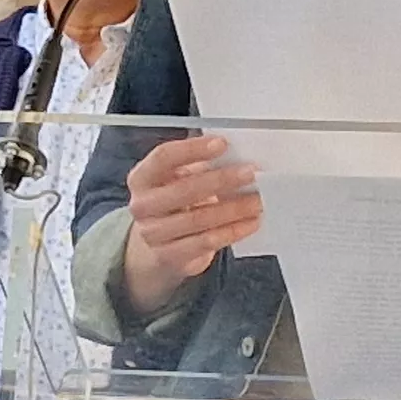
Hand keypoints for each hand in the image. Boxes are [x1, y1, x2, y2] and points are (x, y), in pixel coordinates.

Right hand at [119, 136, 261, 308]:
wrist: (156, 246)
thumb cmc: (174, 204)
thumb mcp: (178, 180)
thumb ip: (199, 166)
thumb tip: (236, 155)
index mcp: (142, 178)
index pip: (164, 157)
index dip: (193, 149)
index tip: (222, 143)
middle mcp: (143, 205)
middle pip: (184, 189)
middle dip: (222, 180)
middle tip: (251, 173)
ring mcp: (153, 233)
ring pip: (199, 219)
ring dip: (234, 209)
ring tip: (258, 200)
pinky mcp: (169, 256)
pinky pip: (206, 241)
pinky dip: (233, 231)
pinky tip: (251, 222)